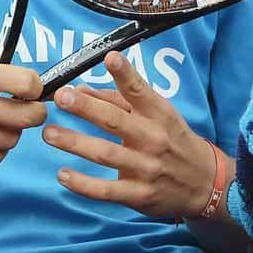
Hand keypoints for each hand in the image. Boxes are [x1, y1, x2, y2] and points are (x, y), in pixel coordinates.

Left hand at [43, 50, 224, 218]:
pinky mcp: (139, 195)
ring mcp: (146, 167)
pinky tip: (63, 175)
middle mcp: (153, 137)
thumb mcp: (157, 114)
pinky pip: (106, 190)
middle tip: (62, 97)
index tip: (109, 57)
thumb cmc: (174, 140)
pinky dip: (83, 184)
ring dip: (75, 143)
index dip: (125, 73)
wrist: (203, 182)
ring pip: (105, 154)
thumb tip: (81, 89)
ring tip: (49, 133)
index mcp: (159, 113)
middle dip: (86, 108)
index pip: (140, 89)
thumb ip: (119, 101)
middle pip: (115, 121)